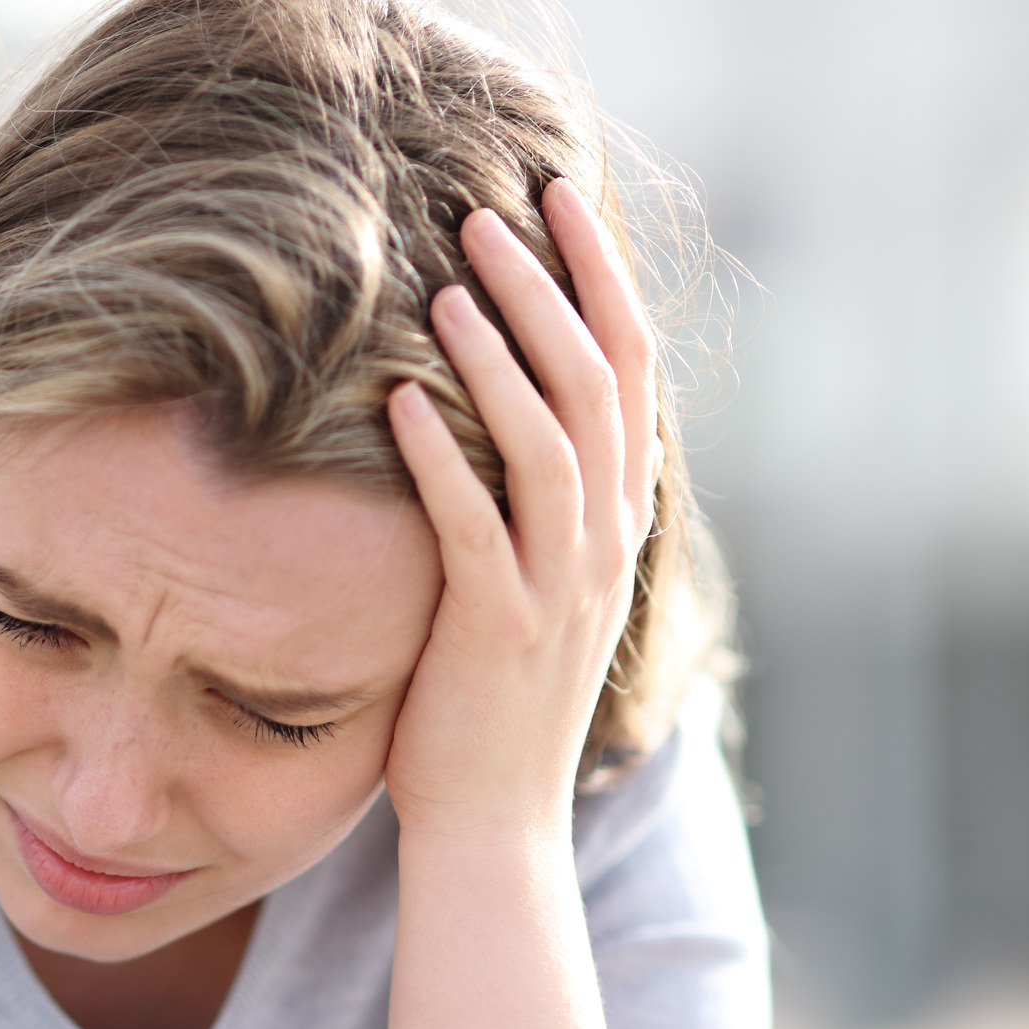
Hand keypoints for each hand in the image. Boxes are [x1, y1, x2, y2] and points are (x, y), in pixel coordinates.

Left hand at [384, 180, 660, 843]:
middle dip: (549, 288)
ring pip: (551, 443)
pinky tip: (398, 400)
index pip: (631, 373)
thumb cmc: (490, 705)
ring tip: (448, 284)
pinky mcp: (498, 631)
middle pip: (598, 386)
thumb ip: (529, 500)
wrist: (495, 827)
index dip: (601, 279)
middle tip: (492, 212)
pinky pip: (477, 526)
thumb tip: (490, 398)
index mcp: (619, 524)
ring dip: (499, 355)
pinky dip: (442, 456)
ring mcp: (560, 590)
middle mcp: (605, 547)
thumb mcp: (532, 584)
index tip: (559, 200)